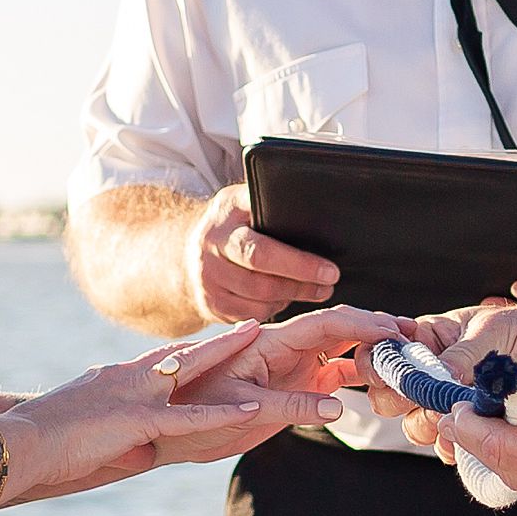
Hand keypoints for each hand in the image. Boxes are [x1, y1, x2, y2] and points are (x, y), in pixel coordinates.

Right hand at [5, 323, 318, 495]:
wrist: (16, 444)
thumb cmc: (38, 444)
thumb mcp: (85, 435)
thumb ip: (118, 440)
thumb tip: (140, 456)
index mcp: (112, 380)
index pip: (159, 360)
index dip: (190, 352)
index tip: (214, 341)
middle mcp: (126, 379)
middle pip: (181, 353)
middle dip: (217, 341)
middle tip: (248, 327)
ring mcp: (132, 396)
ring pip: (191, 371)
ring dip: (228, 355)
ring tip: (259, 339)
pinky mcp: (135, 421)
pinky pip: (188, 416)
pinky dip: (223, 413)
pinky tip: (253, 408)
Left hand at [160, 305, 406, 464]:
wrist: (169, 428)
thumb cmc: (195, 411)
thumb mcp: (243, 407)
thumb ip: (291, 405)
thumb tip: (338, 406)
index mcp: (272, 341)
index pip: (327, 323)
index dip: (363, 323)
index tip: (395, 332)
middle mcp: (288, 349)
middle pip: (343, 330)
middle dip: (379, 330)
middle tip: (416, 338)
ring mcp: (294, 367)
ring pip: (343, 351)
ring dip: (374, 353)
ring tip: (408, 359)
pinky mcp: (296, 387)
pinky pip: (335, 377)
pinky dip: (361, 377)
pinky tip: (383, 384)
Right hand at [185, 184, 340, 322]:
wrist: (186, 250)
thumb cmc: (233, 224)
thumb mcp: (246, 201)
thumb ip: (273, 202)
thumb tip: (318, 207)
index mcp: (227, 213)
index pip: (262, 239)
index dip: (298, 261)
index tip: (330, 269)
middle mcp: (212, 245)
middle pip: (261, 271)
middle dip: (301, 279)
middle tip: (330, 281)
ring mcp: (208, 278)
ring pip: (259, 297)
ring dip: (292, 295)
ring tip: (317, 290)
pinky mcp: (211, 304)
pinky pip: (251, 314)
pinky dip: (274, 309)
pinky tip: (286, 298)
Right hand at [360, 300, 516, 446]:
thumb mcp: (494, 332)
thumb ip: (461, 357)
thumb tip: (435, 381)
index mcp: (432, 338)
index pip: (387, 354)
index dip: (381, 366)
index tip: (393, 375)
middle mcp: (435, 372)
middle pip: (392, 397)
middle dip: (402, 402)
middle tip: (428, 400)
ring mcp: (452, 401)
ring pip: (417, 424)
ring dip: (429, 427)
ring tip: (451, 421)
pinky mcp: (474, 425)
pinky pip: (448, 444)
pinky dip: (452, 446)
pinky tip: (463, 442)